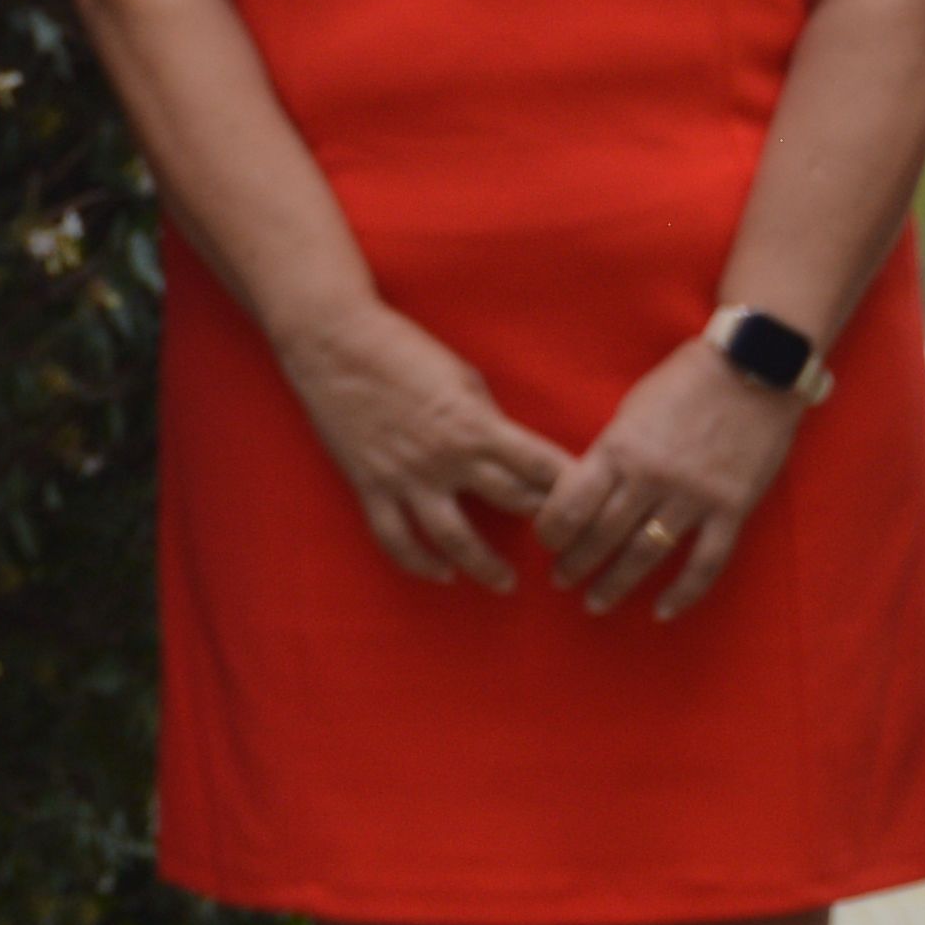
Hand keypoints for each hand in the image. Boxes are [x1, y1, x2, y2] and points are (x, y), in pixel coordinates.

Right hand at [276, 297, 572, 588]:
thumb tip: (508, 453)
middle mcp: (447, 458)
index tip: (593, 503)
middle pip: (511, 504)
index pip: (542, 467)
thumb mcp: (461, 377)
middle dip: (543, 524)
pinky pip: (396, 538)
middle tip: (562, 543)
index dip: (574, 488)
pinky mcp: (370, 485)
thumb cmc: (401, 348)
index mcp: (476, 425)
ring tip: (505, 583)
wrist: (331, 341)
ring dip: (486, 567)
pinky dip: (419, 563)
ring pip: (455, 539)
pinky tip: (440, 574)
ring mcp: (406, 477)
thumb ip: (487, 420)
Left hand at [532, 337, 810, 618]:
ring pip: (646, 553)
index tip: (544, 543)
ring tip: (595, 602)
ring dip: (617, 582)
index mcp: (619, 448)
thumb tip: (587, 488)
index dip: (552, 529)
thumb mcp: (632, 409)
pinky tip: (662, 611)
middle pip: (603, 533)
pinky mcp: (732, 509)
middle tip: (560, 580)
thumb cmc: (684, 382)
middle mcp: (651, 477)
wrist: (752, 368)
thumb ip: (612, 451)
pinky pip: (705, 562)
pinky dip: (683, 592)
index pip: (571, 501)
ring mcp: (694, 497)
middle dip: (576, 561)